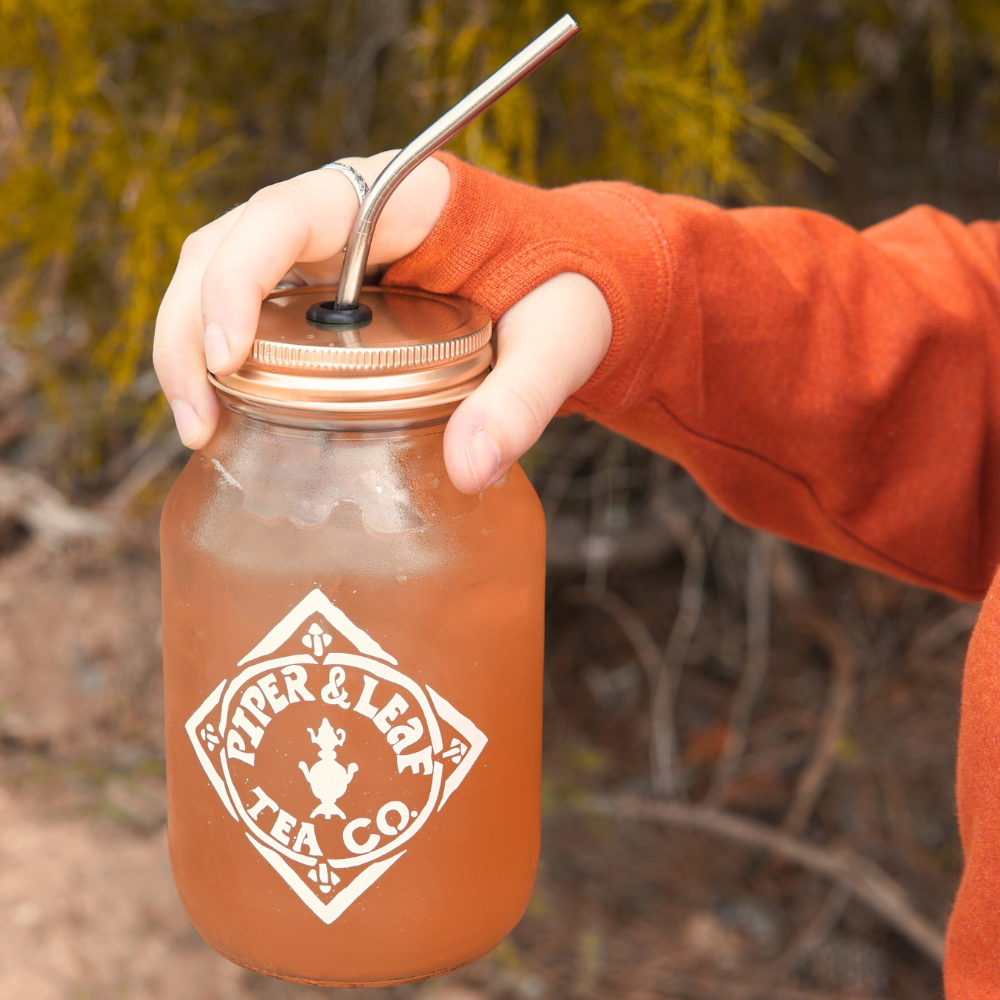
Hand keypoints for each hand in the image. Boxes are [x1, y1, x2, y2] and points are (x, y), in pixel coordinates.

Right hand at [153, 151, 611, 493]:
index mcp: (396, 198)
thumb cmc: (566, 292)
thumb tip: (469, 471)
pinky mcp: (322, 295)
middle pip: (225, 247)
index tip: (229, 360)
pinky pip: (251, 313)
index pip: (285, 213)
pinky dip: (224, 364)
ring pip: (219, 277)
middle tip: (201, 425)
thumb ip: (523, 399)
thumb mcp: (559, 341)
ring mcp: (326, 255)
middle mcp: (344, 216)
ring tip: (204, 434)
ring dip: (192, 351)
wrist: (569, 285)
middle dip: (191, 330)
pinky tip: (231, 421)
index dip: (238, 277)